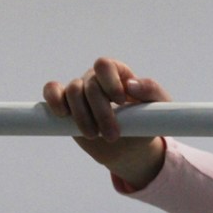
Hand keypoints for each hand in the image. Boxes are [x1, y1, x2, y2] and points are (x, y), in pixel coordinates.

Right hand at [43, 57, 170, 188]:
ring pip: (72, 91)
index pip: (105, 65)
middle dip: (100, 111)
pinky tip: (63, 114)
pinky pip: (52, 91)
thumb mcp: (160, 106)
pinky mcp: (66, 105)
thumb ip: (152, 91)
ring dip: (82, 116)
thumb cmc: (147, 121)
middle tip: (113, 135)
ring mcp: (80, 91)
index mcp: (118, 73)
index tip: (121, 101)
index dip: (110, 82)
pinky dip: (53, 99)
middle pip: (89, 84)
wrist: (130, 147)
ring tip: (95, 135)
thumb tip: (131, 85)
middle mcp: (97, 79)